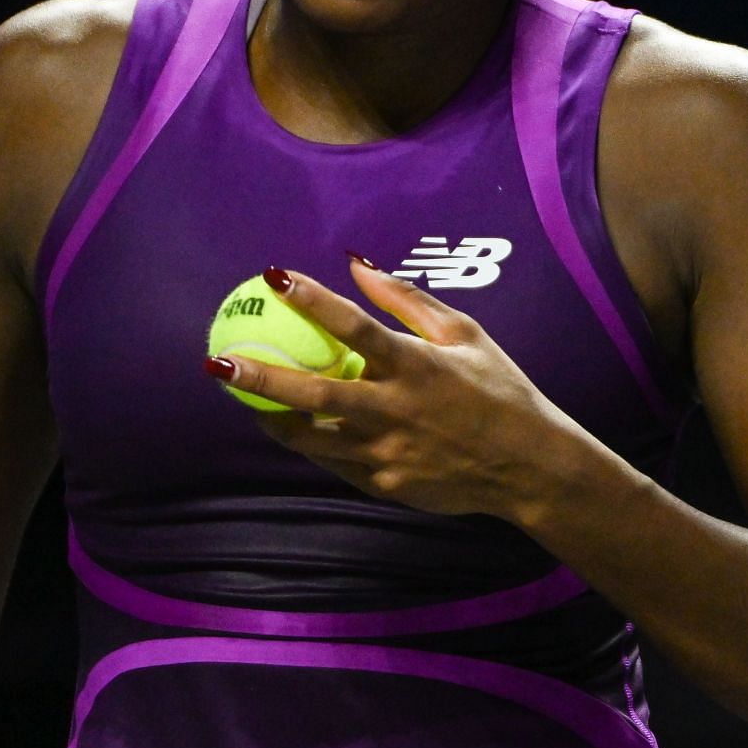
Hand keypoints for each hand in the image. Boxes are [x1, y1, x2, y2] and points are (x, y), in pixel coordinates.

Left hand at [205, 257, 589, 520]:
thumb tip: (356, 263)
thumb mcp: (464, 334)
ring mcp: (387, 454)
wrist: (529, 468)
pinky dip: (309, 442)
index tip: (274, 276)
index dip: (312, 299)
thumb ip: (406, 300)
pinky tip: (287, 425)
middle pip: (315, 392)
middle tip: (218, 363)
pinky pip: (333, 462)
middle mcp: (395, 411)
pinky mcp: (384, 484)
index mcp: (416, 366)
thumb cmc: (498, 390)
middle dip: (261, 378)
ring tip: (240, 398)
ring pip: (312, 437)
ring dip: (272, 417)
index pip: (354, 326)